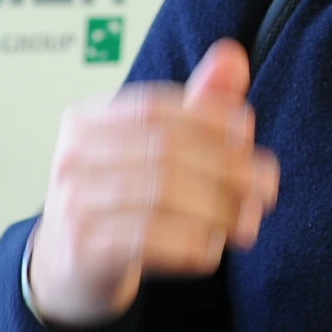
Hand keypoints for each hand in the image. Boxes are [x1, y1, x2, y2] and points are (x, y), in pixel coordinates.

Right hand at [29, 38, 278, 326]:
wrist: (66, 273)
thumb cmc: (113, 206)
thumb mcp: (150, 152)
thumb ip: (194, 107)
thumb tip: (233, 58)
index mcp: (87, 122)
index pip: (156, 107)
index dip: (210, 119)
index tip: (248, 136)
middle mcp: (72, 158)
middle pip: (164, 149)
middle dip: (225, 167)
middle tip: (264, 186)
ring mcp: (74, 204)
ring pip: (162, 194)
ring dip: (218, 208)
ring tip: (248, 221)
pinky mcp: (84, 251)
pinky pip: (150, 239)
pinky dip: (191, 243)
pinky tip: (212, 249)